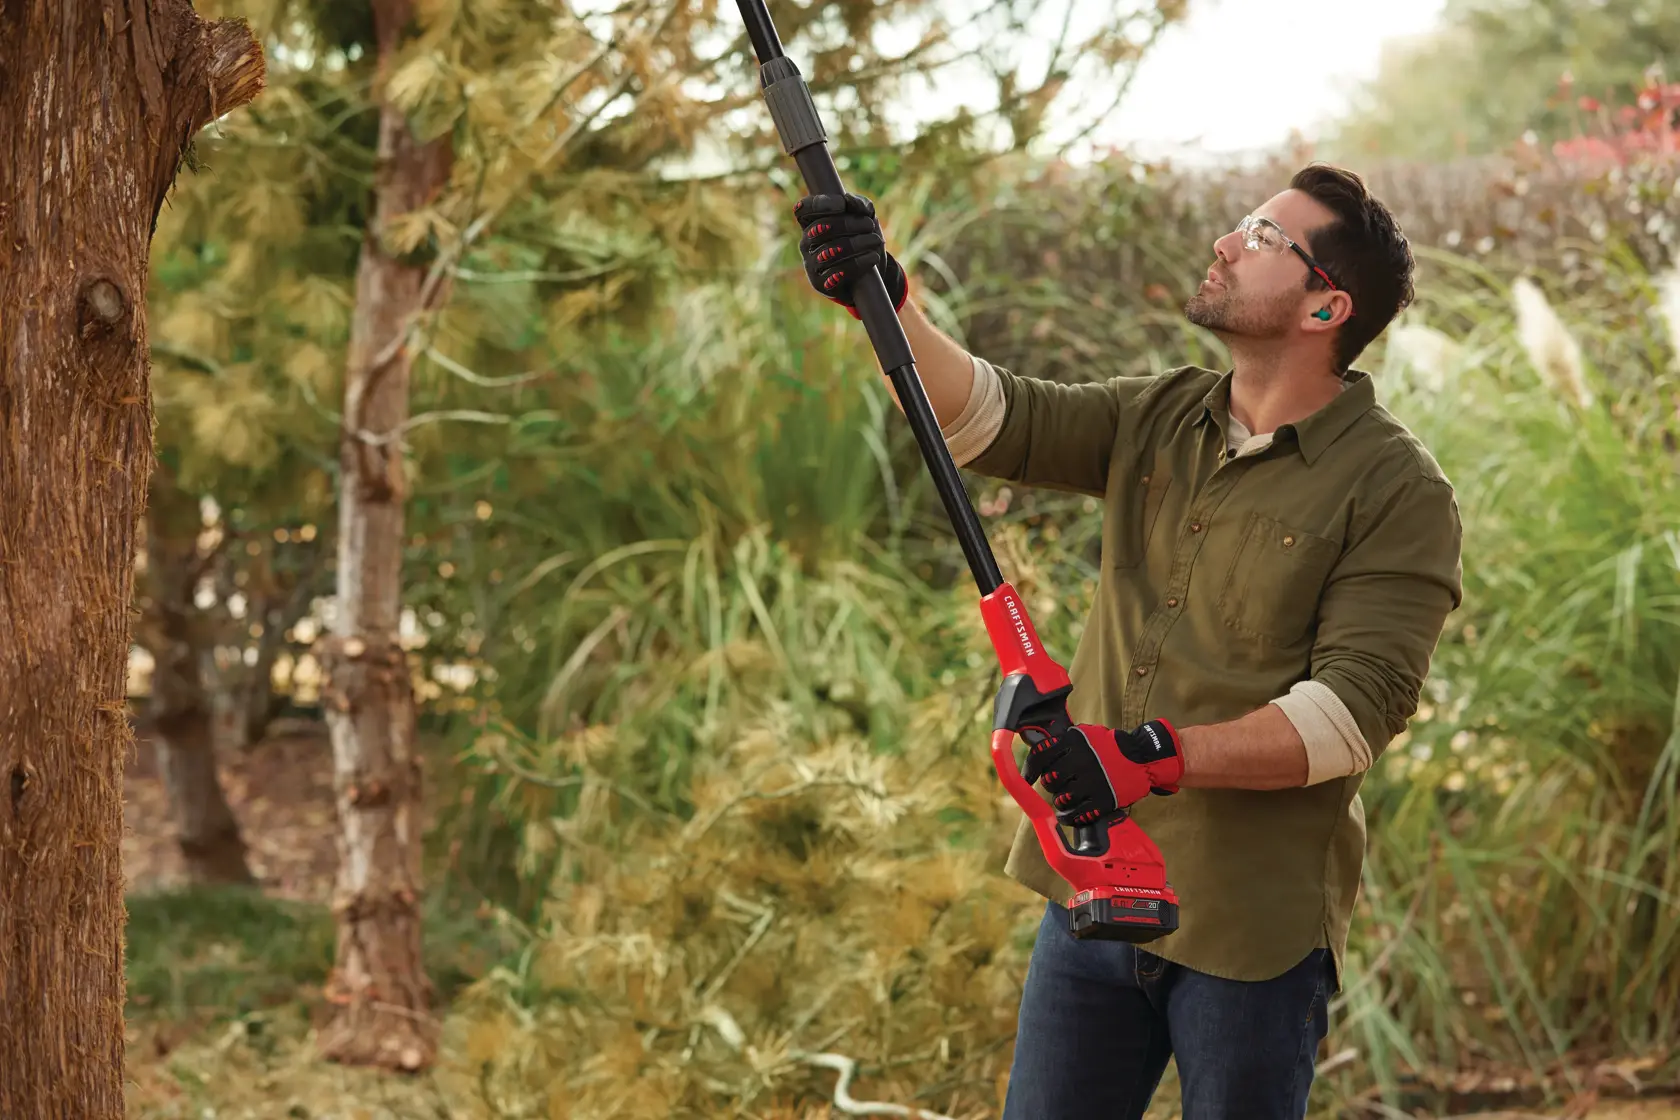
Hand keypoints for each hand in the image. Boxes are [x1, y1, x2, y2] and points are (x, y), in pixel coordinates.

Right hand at [793, 192, 908, 317]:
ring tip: (875, 241)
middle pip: (821, 227)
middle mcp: (807, 243)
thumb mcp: (865, 218)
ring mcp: (811, 264)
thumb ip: (859, 205)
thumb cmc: (862, 239)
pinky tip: (872, 258)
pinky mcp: (821, 283)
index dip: (820, 204)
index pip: (803, 209)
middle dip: (848, 224)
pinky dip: (857, 264)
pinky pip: (836, 272)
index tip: (842, 205)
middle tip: (870, 225)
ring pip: (830, 251)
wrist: (868, 274)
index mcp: (812, 223)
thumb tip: (849, 200)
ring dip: (857, 244)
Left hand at [1021, 719, 1183, 826]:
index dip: (1030, 768)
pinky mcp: (1102, 800)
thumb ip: (1062, 740)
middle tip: (1058, 784)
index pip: (1040, 755)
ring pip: (1061, 799)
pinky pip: (1076, 814)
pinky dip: (1070, 817)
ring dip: (1061, 801)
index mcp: (1073, 742)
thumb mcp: (1085, 735)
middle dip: (1051, 784)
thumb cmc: (1109, 747)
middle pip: (1050, 779)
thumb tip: (1034, 741)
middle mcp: (1080, 761)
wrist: (1142, 759)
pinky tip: (1071, 815)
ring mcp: (1091, 781)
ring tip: (1067, 798)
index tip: (1028, 777)